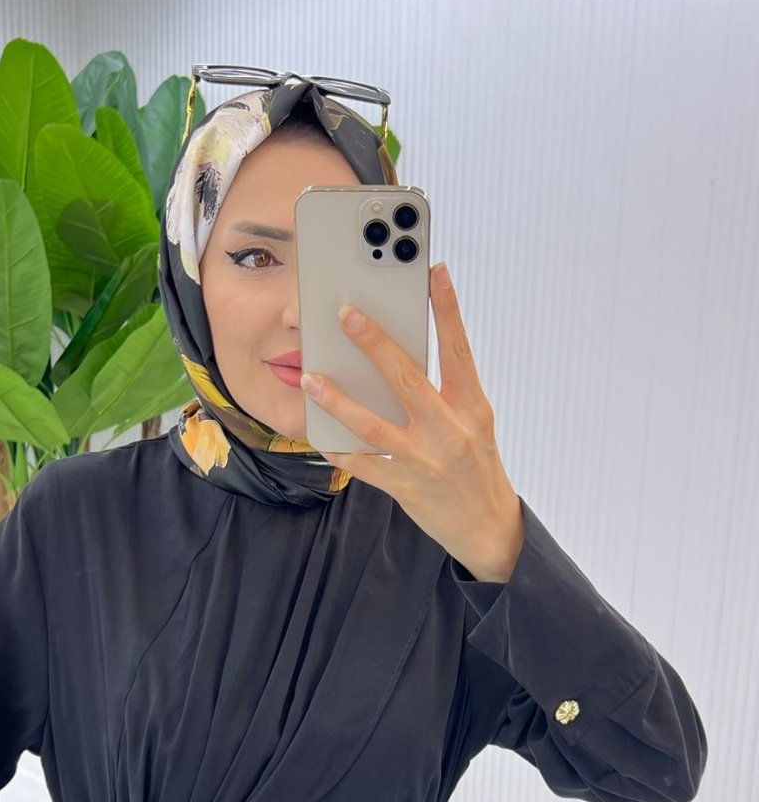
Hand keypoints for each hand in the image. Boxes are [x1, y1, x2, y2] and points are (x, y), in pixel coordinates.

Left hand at [300, 263, 524, 583]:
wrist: (489, 529)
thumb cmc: (478, 469)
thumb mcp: (474, 424)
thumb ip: (446, 392)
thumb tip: (403, 358)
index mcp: (472, 406)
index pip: (459, 349)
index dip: (447, 309)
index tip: (434, 272)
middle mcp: (450, 429)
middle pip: (407, 378)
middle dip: (375, 343)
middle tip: (347, 313)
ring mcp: (426, 459)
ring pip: (374, 424)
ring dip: (339, 400)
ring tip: (312, 378)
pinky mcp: (405, 487)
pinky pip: (364, 465)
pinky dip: (340, 450)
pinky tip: (319, 435)